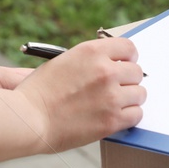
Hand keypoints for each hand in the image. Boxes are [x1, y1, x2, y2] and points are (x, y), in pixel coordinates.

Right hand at [15, 38, 144, 150]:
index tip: (124, 65)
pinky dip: (128, 116)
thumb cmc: (39, 93)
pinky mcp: (112, 120)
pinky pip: (136, 114)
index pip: (128, 47)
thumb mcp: (62, 62)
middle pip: (136, 71)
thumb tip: (109, 65)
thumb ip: (89, 61)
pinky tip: (115, 117)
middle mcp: (105, 70)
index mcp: (92, 52)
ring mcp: (111, 96)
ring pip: (140, 94)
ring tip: (115, 104)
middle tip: (117, 88)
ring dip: (130, 99)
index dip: (128, 57)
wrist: (28, 119)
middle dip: (128, 80)